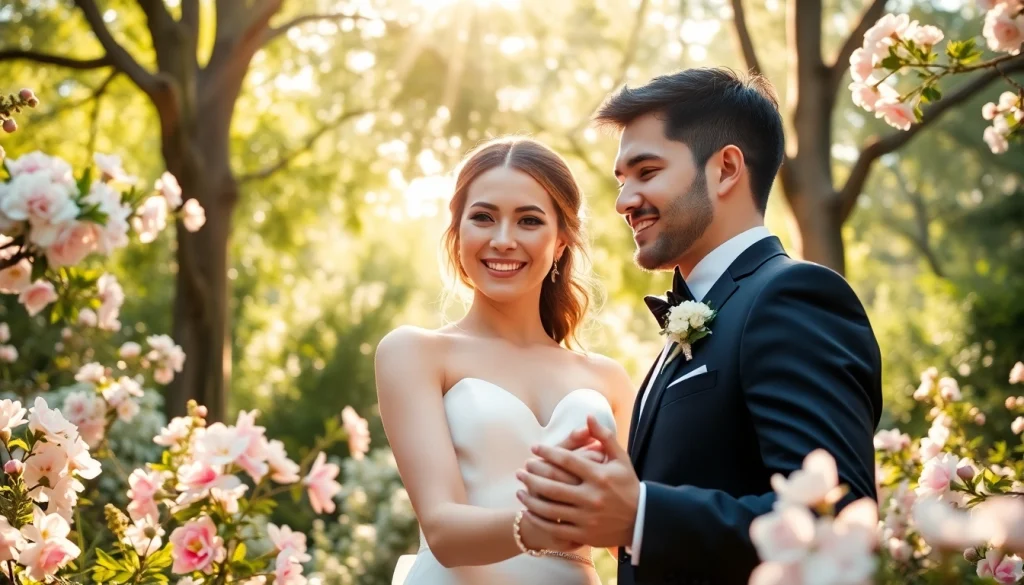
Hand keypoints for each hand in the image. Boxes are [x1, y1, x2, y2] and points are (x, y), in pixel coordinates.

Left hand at [516, 415, 639, 547]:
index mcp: (600, 476)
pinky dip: (539, 520)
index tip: (534, 448)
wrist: (641, 521)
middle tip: (521, 470)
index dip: (547, 452)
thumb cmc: (628, 485)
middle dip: (532, 476)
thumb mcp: (620, 459)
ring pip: (550, 508)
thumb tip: (589, 416)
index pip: (567, 460)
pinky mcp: (585, 534)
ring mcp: (587, 518)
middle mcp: (592, 497)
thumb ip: (604, 437)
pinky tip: (529, 511)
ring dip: (531, 499)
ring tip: (519, 490)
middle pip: (553, 485)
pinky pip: (556, 528)